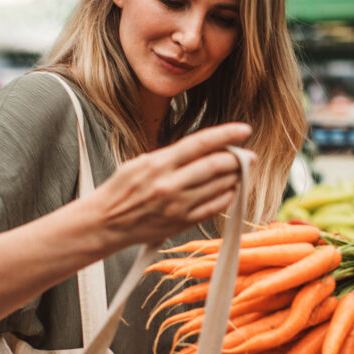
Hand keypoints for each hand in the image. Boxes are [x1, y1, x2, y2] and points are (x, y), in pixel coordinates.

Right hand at [89, 122, 252, 247]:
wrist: (105, 223)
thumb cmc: (121, 189)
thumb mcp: (141, 162)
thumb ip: (172, 156)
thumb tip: (203, 148)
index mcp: (158, 164)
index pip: (200, 143)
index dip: (226, 134)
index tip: (244, 130)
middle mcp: (170, 184)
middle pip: (216, 166)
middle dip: (238, 159)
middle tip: (248, 156)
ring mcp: (178, 206)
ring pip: (220, 187)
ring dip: (235, 178)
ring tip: (240, 172)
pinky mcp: (182, 222)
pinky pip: (215, 208)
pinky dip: (228, 197)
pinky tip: (231, 190)